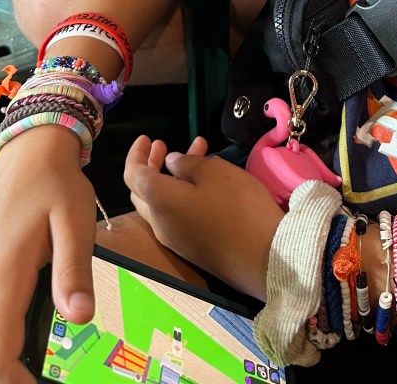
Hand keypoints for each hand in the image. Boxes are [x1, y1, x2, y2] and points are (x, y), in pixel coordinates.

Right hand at [0, 127, 97, 383]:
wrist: (27, 155)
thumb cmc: (56, 185)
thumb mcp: (75, 222)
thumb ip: (74, 271)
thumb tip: (80, 318)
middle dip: (25, 368)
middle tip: (66, 362)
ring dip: (18, 347)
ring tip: (57, 334)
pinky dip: (11, 326)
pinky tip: (42, 307)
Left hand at [125, 135, 282, 298]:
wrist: (264, 258)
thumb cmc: (237, 207)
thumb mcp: (214, 172)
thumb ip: (187, 163)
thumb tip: (171, 164)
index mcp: (159, 201)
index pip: (133, 174)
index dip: (136, 153)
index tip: (147, 138)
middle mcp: (160, 223)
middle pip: (142, 191)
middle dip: (150, 164)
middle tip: (163, 145)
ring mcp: (176, 240)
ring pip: (161, 203)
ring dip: (171, 177)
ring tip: (195, 153)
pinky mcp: (193, 249)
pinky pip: (176, 216)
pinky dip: (182, 194)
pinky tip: (205, 182)